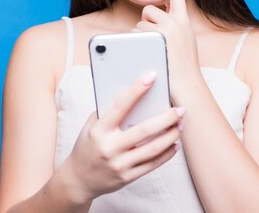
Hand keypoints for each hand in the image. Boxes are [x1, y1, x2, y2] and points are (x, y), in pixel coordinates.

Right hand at [62, 72, 183, 203]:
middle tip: (180, 109)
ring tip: (180, 125)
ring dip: (171, 136)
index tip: (152, 77)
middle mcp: (109, 147)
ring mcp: (119, 164)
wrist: (78, 181)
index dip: (136, 90)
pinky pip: (152, 164)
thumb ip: (107, 112)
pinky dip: (166, 153)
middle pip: (144, 130)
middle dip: (166, 118)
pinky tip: (174, 144)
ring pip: (152, 149)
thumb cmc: (86, 147)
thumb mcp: (90, 127)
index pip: (120, 106)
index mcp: (99, 130)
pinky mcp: (127, 177)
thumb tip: (133, 96)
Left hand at [136, 0, 200, 94]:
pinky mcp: (152, 39)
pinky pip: (134, 33)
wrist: (186, 85)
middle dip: (145, 21)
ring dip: (140, 35)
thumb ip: (175, 26)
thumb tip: (160, 14)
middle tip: (152, 39)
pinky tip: (145, 53)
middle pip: (148, 10)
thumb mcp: (185, 39)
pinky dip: (135, 42)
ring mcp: (163, 30)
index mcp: (184, 21)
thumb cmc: (183, 66)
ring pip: (139, 23)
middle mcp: (175, 22)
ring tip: (152, 50)